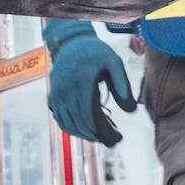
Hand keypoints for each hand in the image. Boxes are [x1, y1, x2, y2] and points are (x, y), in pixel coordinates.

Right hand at [44, 20, 136, 145]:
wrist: (71, 44)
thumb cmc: (96, 53)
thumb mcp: (114, 62)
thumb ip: (122, 85)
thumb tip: (132, 111)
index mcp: (82, 83)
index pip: (92, 117)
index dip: (104, 132)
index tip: (118, 139)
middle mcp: (66, 92)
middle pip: (82, 124)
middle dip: (99, 136)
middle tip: (114, 140)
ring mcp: (56, 96)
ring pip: (70, 126)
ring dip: (87, 135)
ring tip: (103, 137)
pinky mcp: (52, 99)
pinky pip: (62, 121)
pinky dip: (74, 130)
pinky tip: (88, 131)